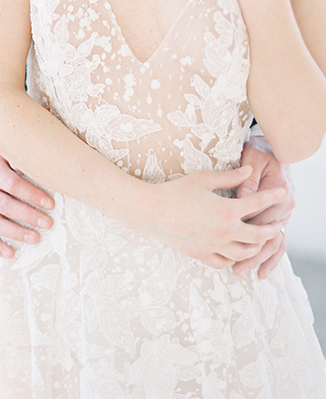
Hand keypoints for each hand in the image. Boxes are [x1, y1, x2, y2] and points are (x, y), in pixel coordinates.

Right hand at [0, 148, 53, 257]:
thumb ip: (20, 156)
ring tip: (37, 238)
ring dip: (17, 233)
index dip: (32, 195)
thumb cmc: (3, 164)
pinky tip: (11, 254)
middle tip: (49, 223)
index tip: (51, 204)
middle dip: (29, 216)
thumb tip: (32, 160)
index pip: (13, 184)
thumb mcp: (8, 154)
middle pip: (6, 206)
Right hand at [131, 165, 284, 268]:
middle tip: (278, 224)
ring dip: (256, 247)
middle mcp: (224, 232)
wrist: (151, 212)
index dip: (272, 196)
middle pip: (258, 236)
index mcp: (227, 211)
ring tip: (260, 240)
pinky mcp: (202, 255)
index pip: (258, 203)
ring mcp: (213, 246)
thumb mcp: (204, 179)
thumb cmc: (176, 191)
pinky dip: (234, 258)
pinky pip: (225, 262)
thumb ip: (230, 177)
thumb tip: (249, 170)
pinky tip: (235, 251)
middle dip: (272, 229)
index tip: (282, 191)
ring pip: (244, 253)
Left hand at [233, 136, 293, 278]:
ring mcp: (283, 214)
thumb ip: (247, 178)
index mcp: (280, 190)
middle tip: (234, 266)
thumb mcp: (253, 157)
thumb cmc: (260, 152)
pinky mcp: (278, 219)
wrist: (272, 149)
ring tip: (241, 271)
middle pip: (267, 234)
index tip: (228, 241)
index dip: (245, 229)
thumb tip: (242, 196)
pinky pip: (277, 243)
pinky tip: (261, 271)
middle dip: (251, 253)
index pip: (261, 215)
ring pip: (274, 243)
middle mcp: (285, 206)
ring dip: (258, 259)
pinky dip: (270, 258)